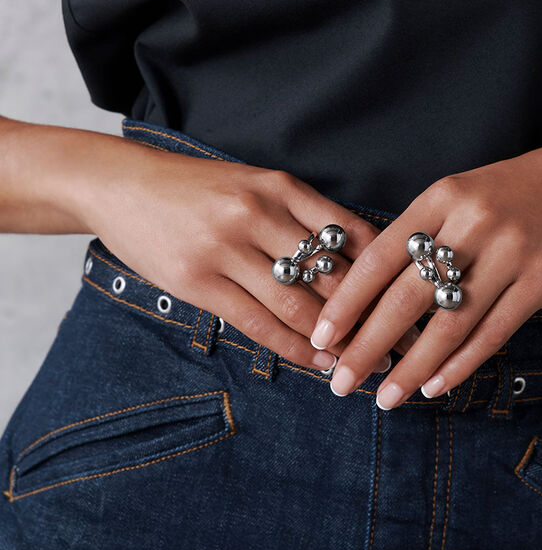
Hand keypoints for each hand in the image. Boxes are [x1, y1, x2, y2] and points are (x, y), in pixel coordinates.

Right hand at [81, 138, 419, 372]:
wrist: (124, 185)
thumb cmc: (199, 190)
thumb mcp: (255, 185)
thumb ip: (302, 217)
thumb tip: (357, 262)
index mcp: (281, 187)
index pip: (353, 234)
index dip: (386, 275)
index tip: (411, 303)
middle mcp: (259, 213)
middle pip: (331, 274)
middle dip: (371, 315)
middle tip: (403, 344)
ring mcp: (227, 247)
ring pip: (298, 305)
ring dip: (336, 341)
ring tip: (364, 364)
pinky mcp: (199, 280)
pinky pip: (258, 323)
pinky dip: (294, 349)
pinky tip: (316, 363)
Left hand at [310, 127, 541, 407]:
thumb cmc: (517, 189)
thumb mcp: (462, 194)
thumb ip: (423, 233)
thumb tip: (373, 294)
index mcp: (441, 198)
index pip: (379, 258)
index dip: (347, 302)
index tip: (322, 337)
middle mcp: (471, 224)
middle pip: (406, 298)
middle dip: (368, 346)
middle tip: (341, 381)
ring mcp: (510, 252)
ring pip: (449, 324)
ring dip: (412, 368)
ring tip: (386, 398)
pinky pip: (492, 332)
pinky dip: (461, 364)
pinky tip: (436, 386)